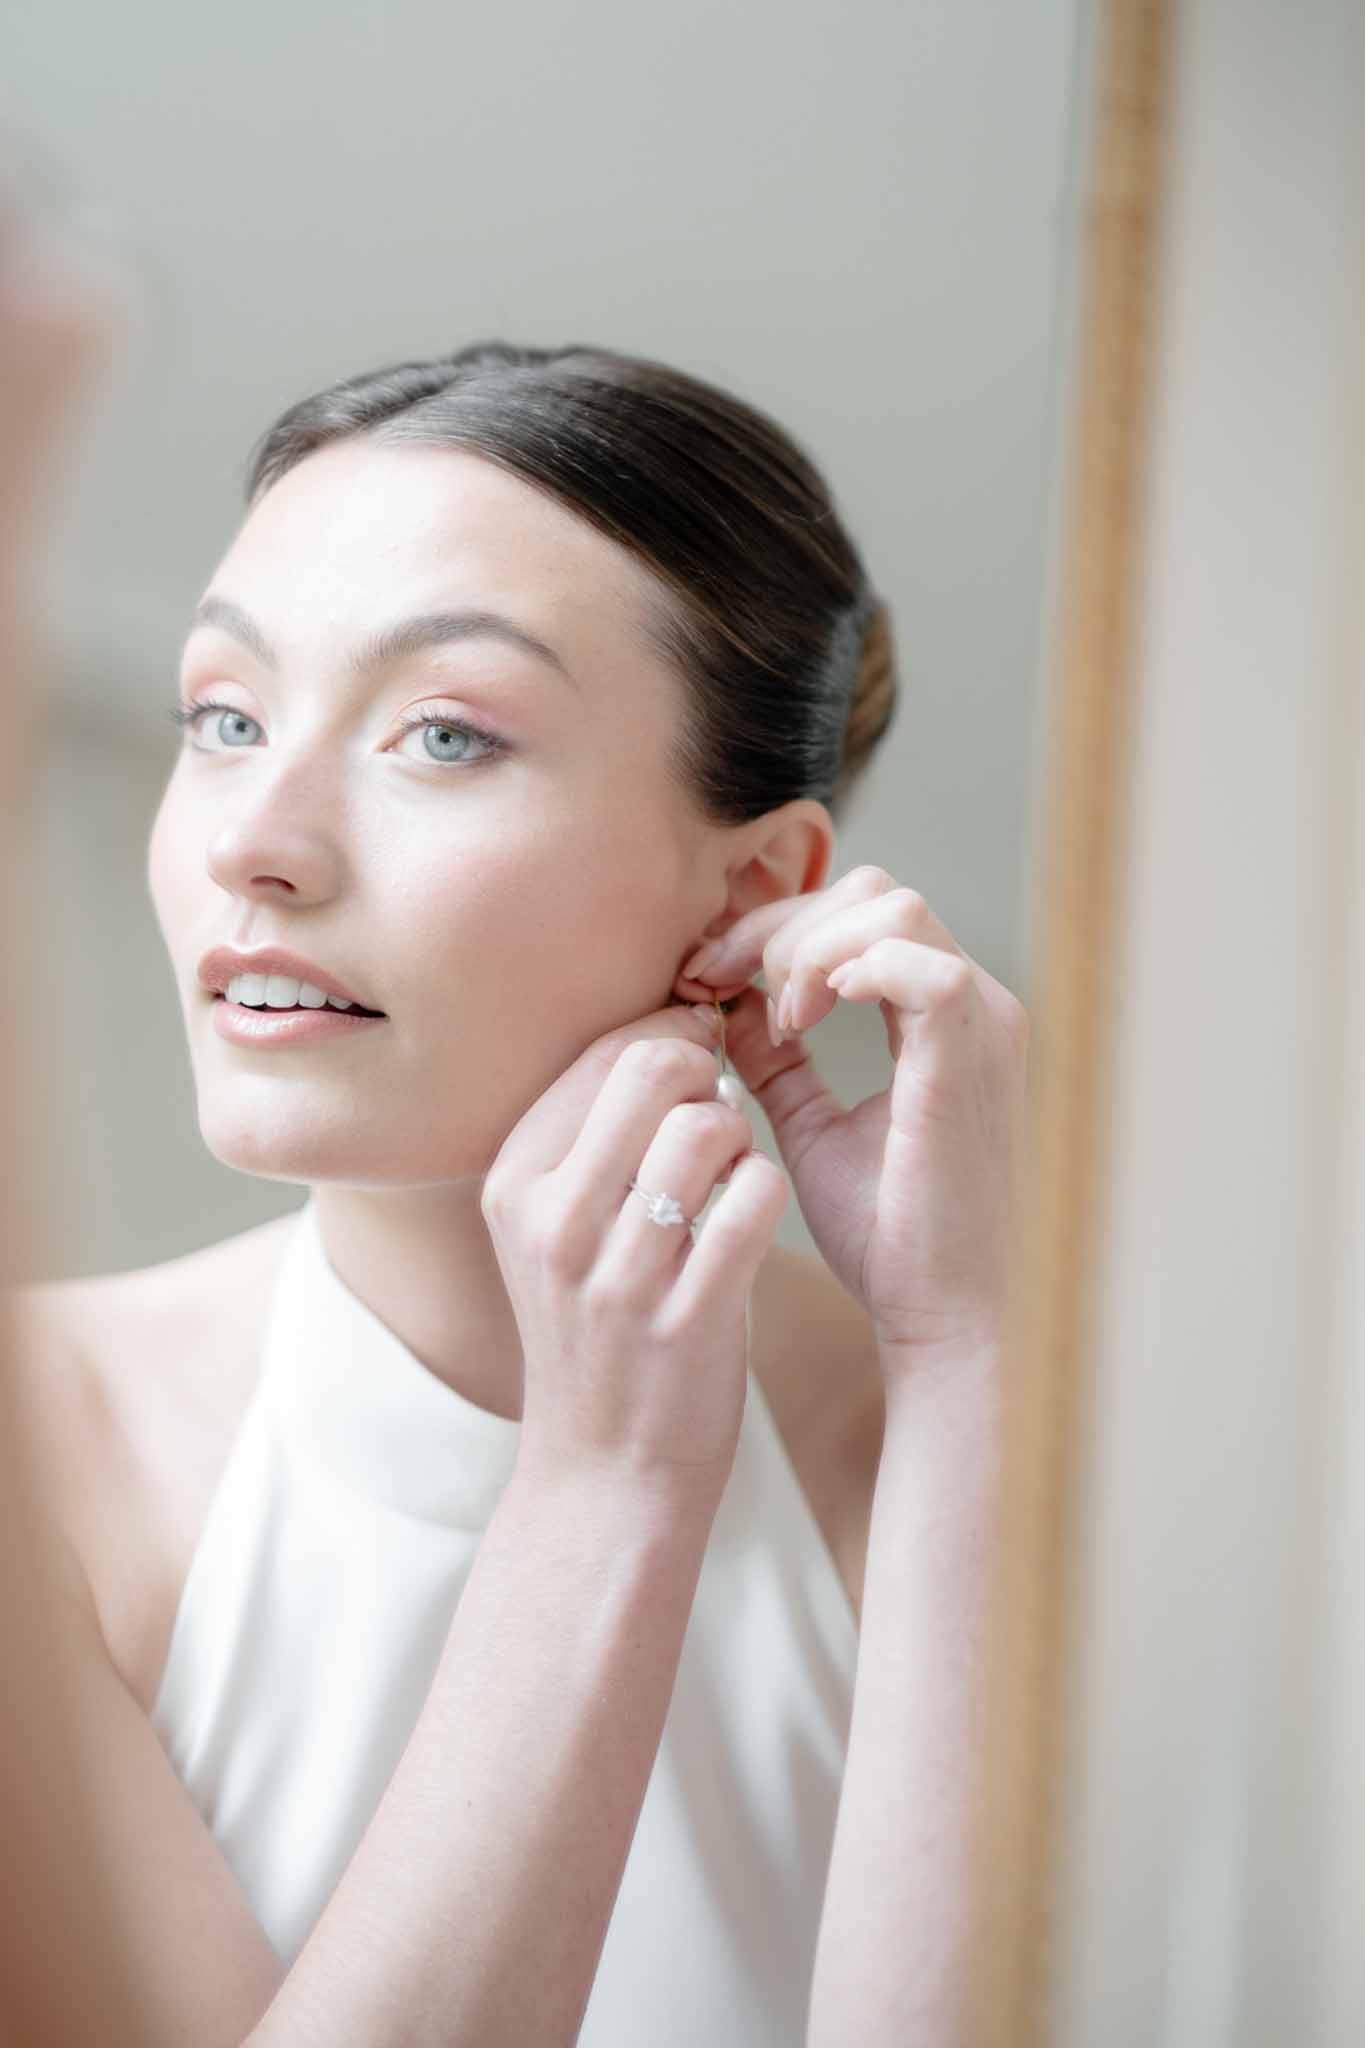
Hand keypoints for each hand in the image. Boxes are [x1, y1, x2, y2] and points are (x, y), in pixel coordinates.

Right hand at [481, 1001, 788, 1509]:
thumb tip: (677, 1028)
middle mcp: (553, 1221)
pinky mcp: (685, 1317)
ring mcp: (616, 1273)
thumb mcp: (557, 1229)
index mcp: (515, 1183)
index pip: (603, 1052)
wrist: (607, 1469)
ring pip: (708, 1127)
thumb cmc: (599, 1328)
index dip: (670, 1033)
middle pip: (652, 1069)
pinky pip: (753, 1197)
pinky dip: (765, 1190)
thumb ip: (594, 1136)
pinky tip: (749, 1215)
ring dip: (740, 1137)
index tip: (698, 1057)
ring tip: (729, 1172)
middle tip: (717, 1111)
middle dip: (706, 1072)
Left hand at [675, 866, 1029, 1364]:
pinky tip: (796, 1025)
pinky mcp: (970, 1057)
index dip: (772, 930)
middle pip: (872, 894)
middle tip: (715, 983)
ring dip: (806, 948)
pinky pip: (917, 963)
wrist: (938, 1316)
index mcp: (945, 1018)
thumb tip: (730, 1005)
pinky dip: (843, 972)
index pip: (859, 915)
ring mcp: (982, 1025)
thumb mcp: (813, 1128)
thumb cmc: (887, 1237)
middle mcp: (976, 1006)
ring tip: (771, 1019)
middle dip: (777, 928)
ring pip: (891, 908)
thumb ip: (781, 1060)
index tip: (703, 976)